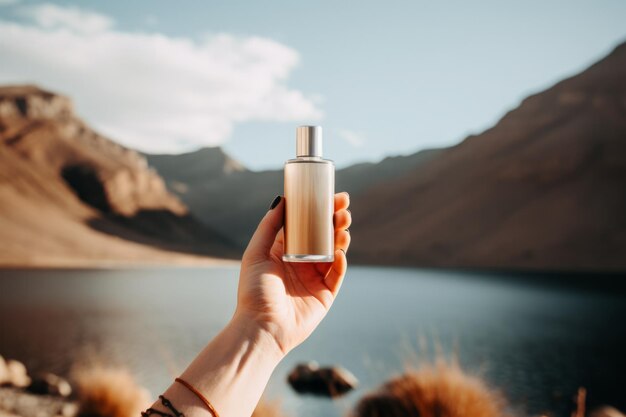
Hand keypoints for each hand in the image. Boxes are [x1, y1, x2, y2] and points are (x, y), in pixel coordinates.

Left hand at [234, 193, 351, 355]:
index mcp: (286, 251)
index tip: (332, 195)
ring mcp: (315, 279)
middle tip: (344, 206)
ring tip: (344, 223)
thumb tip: (282, 198)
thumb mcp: (256, 253)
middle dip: (336, 219)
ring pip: (335, 252)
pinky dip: (341, 262)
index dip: (320, 210)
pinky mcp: (325, 295)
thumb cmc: (253, 292)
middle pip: (324, 236)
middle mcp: (302, 262)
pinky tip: (341, 252)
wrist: (261, 327)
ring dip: (342, 236)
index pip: (307, 225)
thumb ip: (269, 226)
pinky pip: (337, 275)